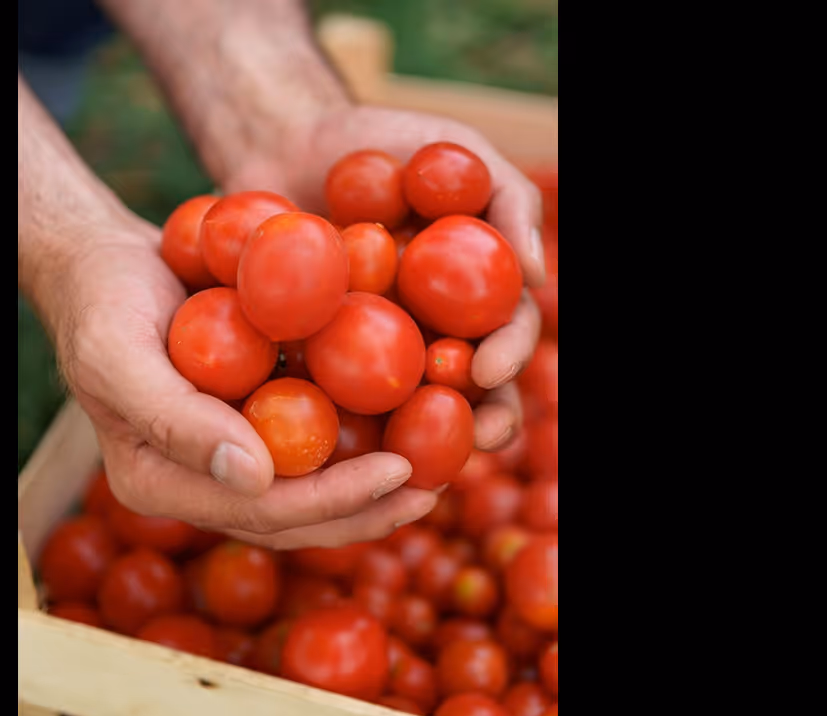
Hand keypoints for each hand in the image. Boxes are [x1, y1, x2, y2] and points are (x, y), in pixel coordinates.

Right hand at [41, 218, 438, 548]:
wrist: (104, 261)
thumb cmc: (101, 302)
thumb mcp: (120, 355)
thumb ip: (177, 420)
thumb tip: (258, 479)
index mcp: (162, 485)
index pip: (259, 511)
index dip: (332, 499)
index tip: (398, 470)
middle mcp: (201, 481)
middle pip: (295, 515)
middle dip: (368, 507)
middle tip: (434, 485)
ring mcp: (230, 452)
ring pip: (311, 486)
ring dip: (374, 484)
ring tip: (441, 467)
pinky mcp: (253, 418)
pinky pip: (313, 437)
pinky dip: (361, 432)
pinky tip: (412, 416)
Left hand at [225, 105, 546, 450]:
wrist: (286, 140)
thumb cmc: (382, 140)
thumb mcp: (454, 148)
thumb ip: (507, 199)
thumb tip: (540, 276)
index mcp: (472, 296)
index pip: (504, 336)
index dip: (507, 358)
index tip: (490, 368)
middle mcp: (431, 334)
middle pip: (466, 392)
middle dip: (477, 422)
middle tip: (469, 437)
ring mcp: (370, 354)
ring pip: (400, 412)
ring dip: (411, 442)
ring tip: (406, 463)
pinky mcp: (312, 361)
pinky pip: (322, 399)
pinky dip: (329, 425)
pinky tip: (321, 447)